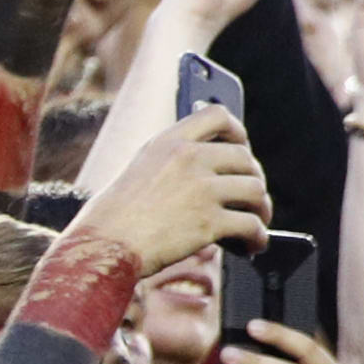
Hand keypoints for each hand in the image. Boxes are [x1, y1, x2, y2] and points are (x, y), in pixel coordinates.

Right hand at [81, 107, 269, 276]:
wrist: (102, 247)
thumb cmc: (110, 219)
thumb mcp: (137, 172)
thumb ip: (171, 165)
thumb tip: (207, 177)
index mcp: (167, 143)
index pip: (216, 115)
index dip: (237, 131)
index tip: (241, 146)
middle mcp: (187, 159)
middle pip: (245, 158)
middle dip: (253, 180)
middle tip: (250, 199)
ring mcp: (200, 189)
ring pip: (254, 191)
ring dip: (261, 210)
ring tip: (256, 223)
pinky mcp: (209, 221)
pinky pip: (250, 225)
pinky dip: (257, 238)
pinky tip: (251, 245)